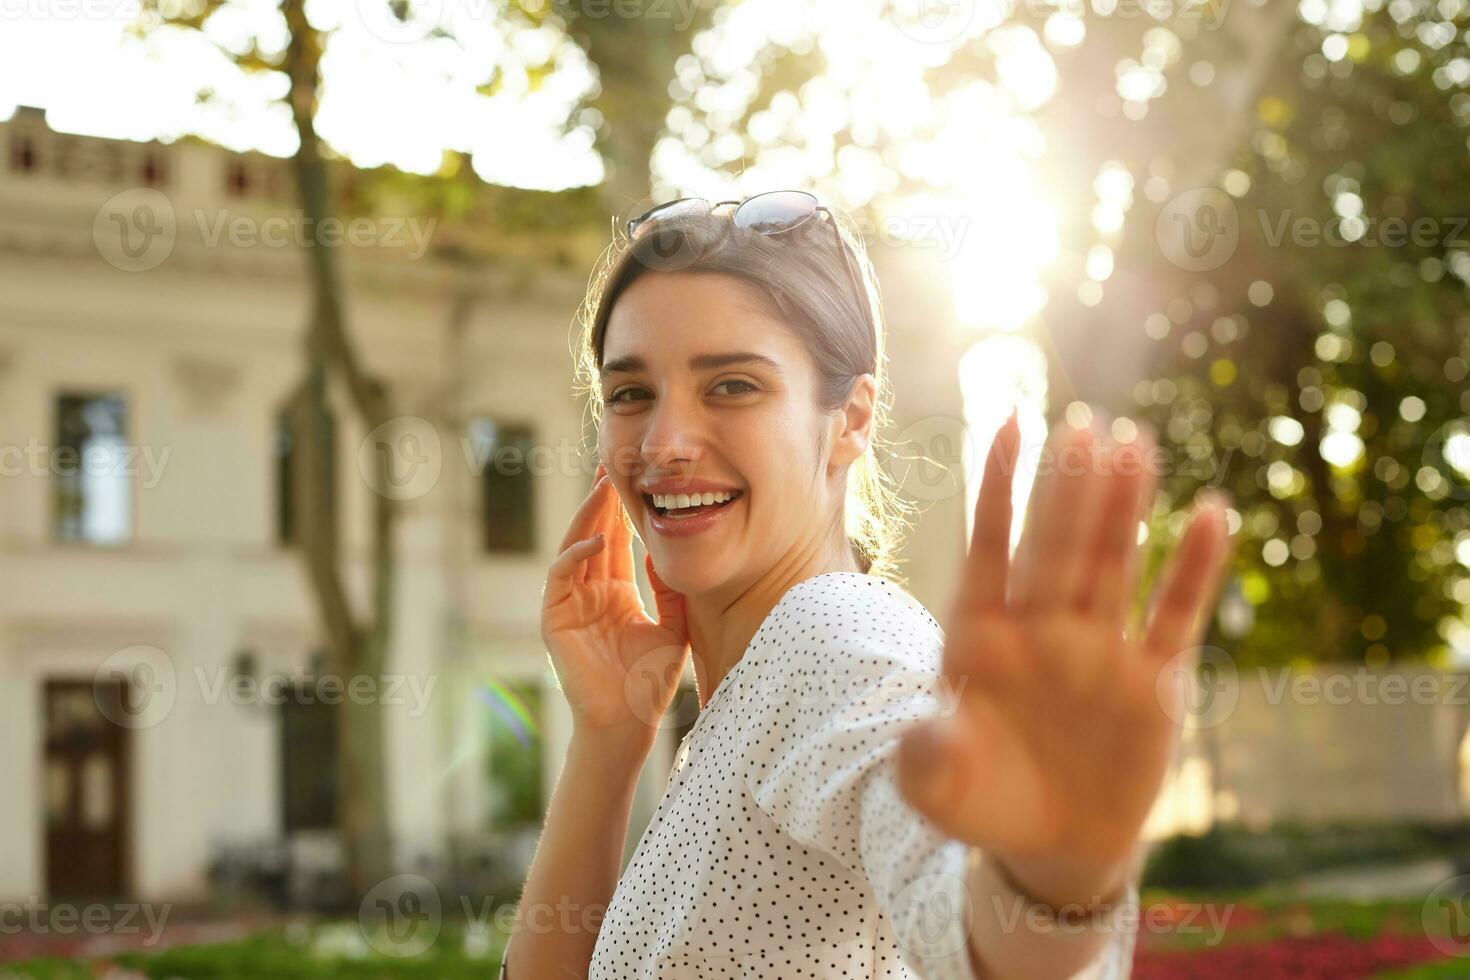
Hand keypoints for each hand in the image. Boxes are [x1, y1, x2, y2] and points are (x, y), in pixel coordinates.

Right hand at [541, 462, 690, 751]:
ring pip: (574, 547)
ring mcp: (569, 605)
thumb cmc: (650, 683)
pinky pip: (560, 577)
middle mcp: (589, 594)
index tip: (635, 478)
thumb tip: (666, 547)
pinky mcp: (555, 619)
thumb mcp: (673, 625)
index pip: (616, 541)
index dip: (623, 510)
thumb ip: (669, 588)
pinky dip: (576, 555)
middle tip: (612, 463)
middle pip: (593, 534)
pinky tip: (598, 539)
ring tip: (603, 487)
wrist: (628, 723)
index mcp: (615, 594)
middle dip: (602, 500)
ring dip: (587, 516)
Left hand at [896, 413, 1232, 907]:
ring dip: (1124, 508)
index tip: (1010, 425)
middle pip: (1056, 546)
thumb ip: (926, 758)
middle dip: (1068, 488)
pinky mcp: (1152, 682)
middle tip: (1085, 426)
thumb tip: (925, 737)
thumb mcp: (936, 786)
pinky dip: (1193, 570)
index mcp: (981, 637)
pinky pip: (1174, 617)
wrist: (1047, 846)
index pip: (989, 550)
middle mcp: (1041, 631)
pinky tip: (1212, 515)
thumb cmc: (981, 800)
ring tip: (1135, 444)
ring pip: (1112, 565)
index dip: (999, 491)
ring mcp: (1098, 651)